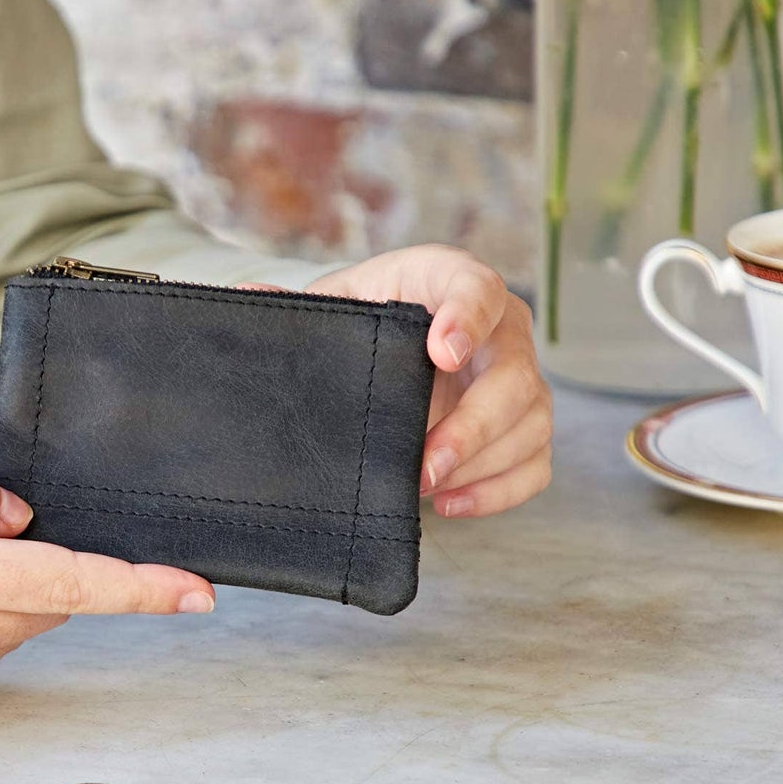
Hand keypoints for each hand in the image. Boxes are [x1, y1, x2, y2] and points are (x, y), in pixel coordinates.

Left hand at [308, 245, 551, 518]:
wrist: (382, 348)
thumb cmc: (362, 319)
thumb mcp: (332, 305)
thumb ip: (294, 305)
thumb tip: (247, 295)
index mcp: (451, 280)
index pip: (478, 288)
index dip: (467, 318)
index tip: (441, 352)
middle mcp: (501, 327)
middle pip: (515, 373)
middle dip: (473, 424)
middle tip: (424, 463)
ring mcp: (520, 378)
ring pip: (531, 423)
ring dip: (481, 464)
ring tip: (424, 487)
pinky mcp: (523, 427)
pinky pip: (535, 464)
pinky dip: (497, 490)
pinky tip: (448, 502)